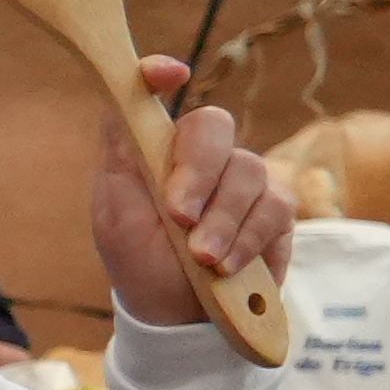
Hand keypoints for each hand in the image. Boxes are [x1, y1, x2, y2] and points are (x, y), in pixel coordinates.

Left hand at [90, 54, 292, 330]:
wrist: (173, 315)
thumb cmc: (139, 256)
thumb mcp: (114, 208)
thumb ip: (120, 147)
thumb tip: (125, 90)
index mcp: (159, 146)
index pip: (158, 93)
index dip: (158, 75)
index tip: (171, 74)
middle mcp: (204, 155)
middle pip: (213, 128)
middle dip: (198, 173)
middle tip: (180, 217)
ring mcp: (243, 181)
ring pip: (248, 172)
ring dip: (222, 222)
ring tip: (202, 259)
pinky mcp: (275, 213)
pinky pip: (275, 209)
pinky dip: (247, 240)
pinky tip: (226, 267)